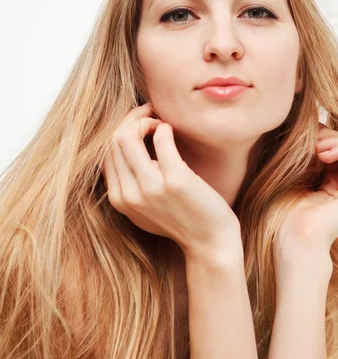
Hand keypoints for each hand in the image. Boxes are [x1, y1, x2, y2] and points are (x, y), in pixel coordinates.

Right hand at [100, 102, 239, 256]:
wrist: (210, 242)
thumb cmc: (181, 221)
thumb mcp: (144, 210)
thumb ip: (129, 186)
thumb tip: (121, 148)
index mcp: (119, 200)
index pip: (105, 154)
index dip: (120, 132)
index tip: (137, 125)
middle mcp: (130, 195)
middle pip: (114, 141)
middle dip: (131, 121)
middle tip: (150, 116)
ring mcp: (151, 188)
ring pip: (128, 136)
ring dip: (145, 121)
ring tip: (160, 123)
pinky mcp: (176, 180)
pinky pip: (161, 138)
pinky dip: (165, 128)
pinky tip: (172, 131)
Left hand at [276, 122, 337, 254]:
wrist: (292, 234)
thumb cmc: (286, 207)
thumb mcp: (296, 169)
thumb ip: (309, 147)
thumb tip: (315, 118)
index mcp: (334, 181)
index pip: (334, 145)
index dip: (320, 134)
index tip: (301, 135)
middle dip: (327, 135)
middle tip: (309, 138)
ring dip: (334, 139)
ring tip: (314, 147)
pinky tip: (324, 153)